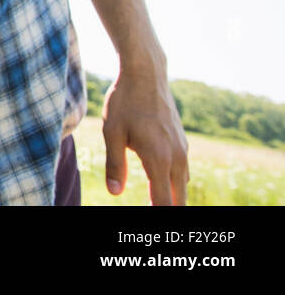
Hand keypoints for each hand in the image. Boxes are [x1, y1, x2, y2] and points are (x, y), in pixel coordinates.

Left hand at [101, 67, 188, 204]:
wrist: (146, 74)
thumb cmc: (125, 101)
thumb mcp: (112, 132)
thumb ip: (115, 164)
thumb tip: (115, 193)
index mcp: (159, 158)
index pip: (164, 201)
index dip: (158, 214)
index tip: (149, 220)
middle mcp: (176, 157)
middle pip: (178, 198)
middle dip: (168, 209)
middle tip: (154, 213)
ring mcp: (182, 149)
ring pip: (182, 185)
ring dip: (172, 197)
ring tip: (159, 206)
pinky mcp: (182, 141)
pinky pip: (182, 171)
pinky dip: (174, 183)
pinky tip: (162, 184)